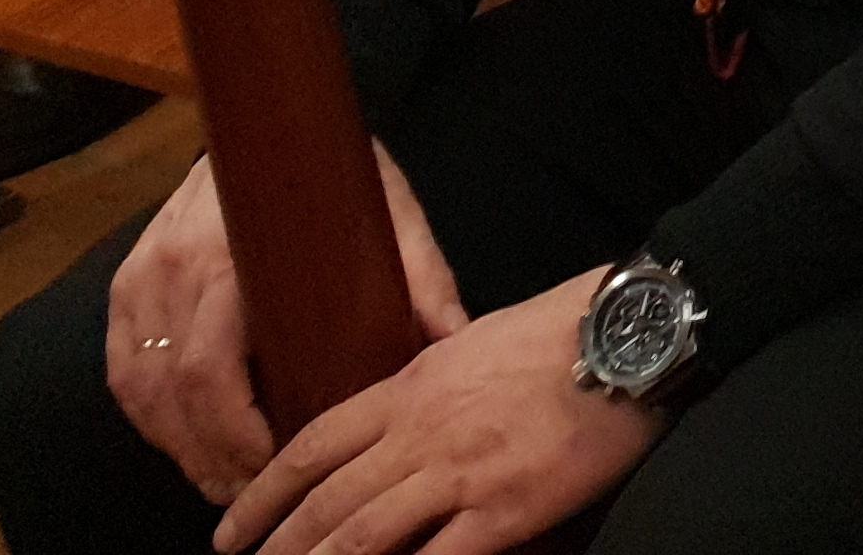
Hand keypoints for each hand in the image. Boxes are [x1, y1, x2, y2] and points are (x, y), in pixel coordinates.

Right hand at [110, 148, 466, 503]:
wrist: (277, 116)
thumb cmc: (338, 171)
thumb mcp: (391, 211)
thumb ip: (423, 276)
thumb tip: (456, 341)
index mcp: (227, 248)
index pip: (210, 368)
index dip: (236, 434)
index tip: (275, 466)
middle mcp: (169, 263)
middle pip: (171, 391)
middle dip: (210, 456)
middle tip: (256, 494)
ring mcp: (138, 274)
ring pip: (141, 389)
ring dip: (180, 448)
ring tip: (228, 483)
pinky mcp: (126, 284)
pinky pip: (125, 370)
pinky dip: (153, 419)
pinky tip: (192, 445)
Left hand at [217, 270, 662, 554]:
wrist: (630, 333)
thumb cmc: (565, 328)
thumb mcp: (477, 339)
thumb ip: (431, 378)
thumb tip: (402, 411)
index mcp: (412, 384)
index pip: (313, 446)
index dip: (264, 494)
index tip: (232, 528)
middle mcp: (422, 431)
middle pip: (327, 503)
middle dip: (277, 548)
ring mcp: (460, 473)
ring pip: (362, 538)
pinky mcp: (504, 509)